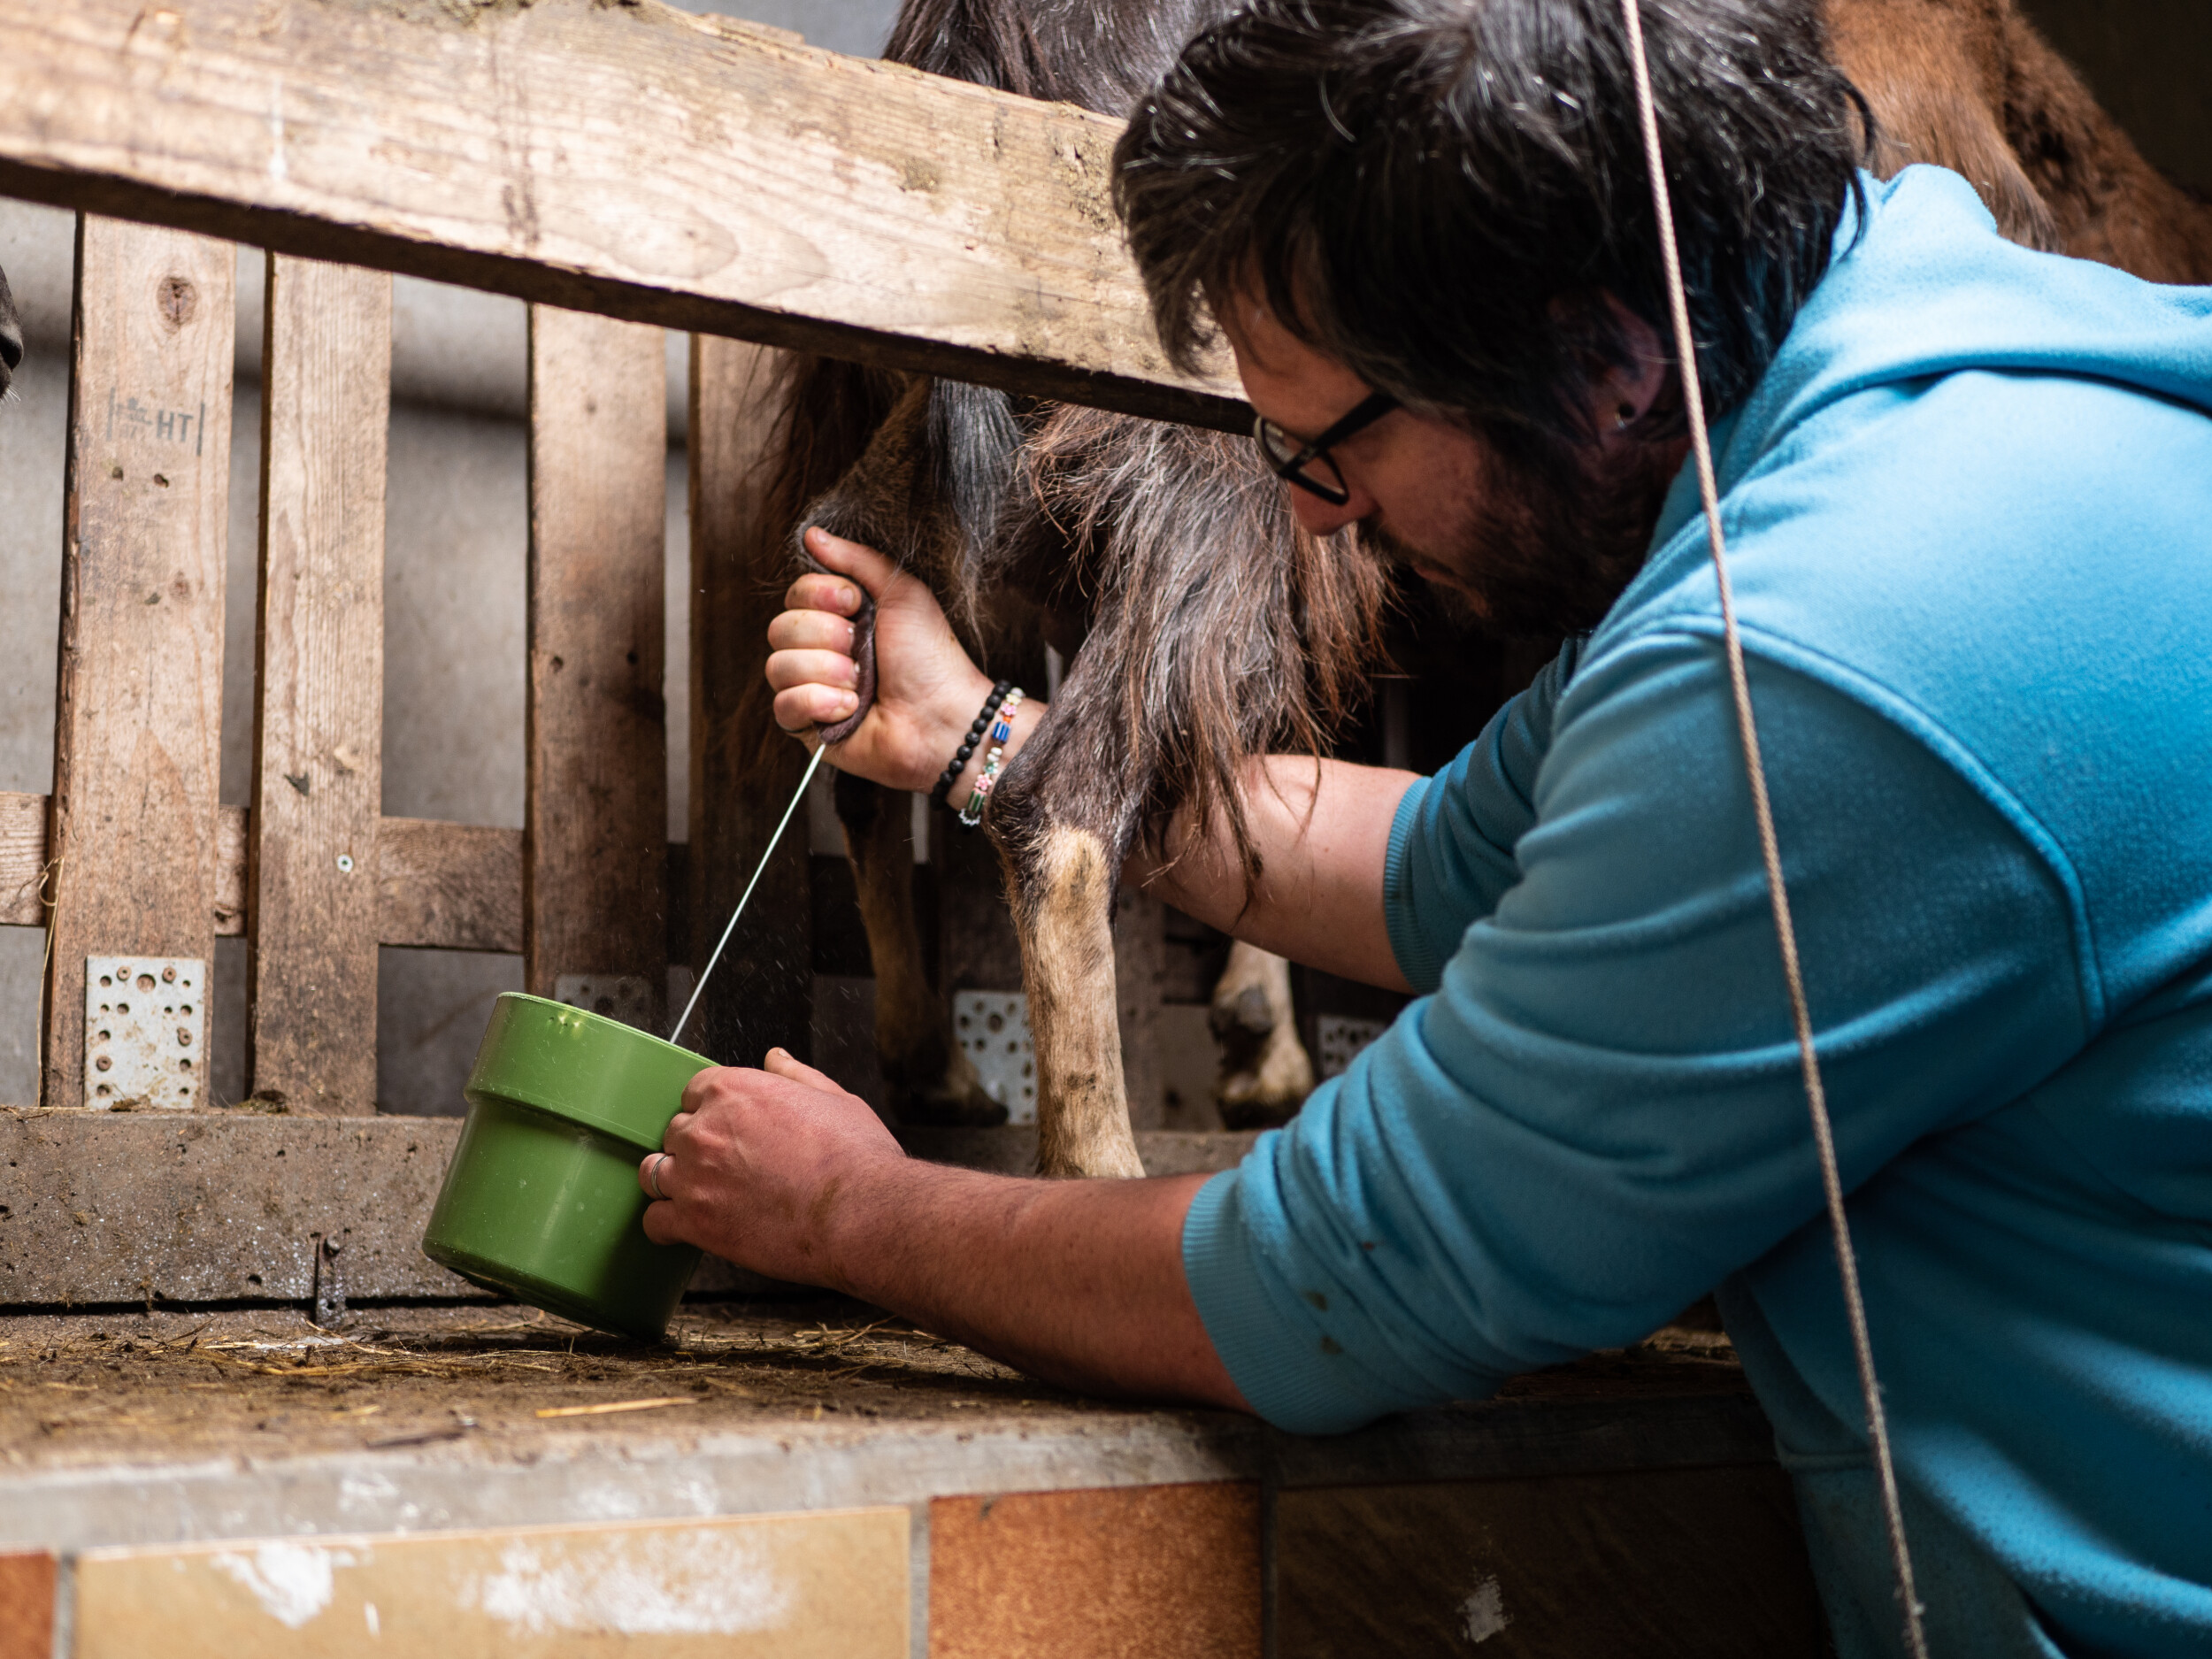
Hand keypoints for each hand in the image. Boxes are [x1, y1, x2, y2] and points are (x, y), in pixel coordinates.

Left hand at [638, 1048, 908, 1287]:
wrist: (858, 1212)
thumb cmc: (853, 1157)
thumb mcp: (833, 1098)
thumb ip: (796, 1075)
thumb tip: (775, 1058)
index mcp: (734, 1091)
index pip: (694, 1092)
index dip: (711, 1112)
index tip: (727, 1130)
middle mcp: (705, 1129)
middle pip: (675, 1132)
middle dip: (695, 1147)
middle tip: (726, 1167)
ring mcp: (694, 1177)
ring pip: (654, 1172)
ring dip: (673, 1181)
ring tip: (700, 1195)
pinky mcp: (694, 1222)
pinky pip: (654, 1221)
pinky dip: (667, 1225)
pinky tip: (686, 1228)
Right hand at [765, 528, 992, 793]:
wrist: (943, 716)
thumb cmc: (930, 657)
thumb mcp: (902, 592)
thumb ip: (857, 560)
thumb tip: (812, 534)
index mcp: (839, 619)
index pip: (794, 595)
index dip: (818, 596)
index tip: (854, 603)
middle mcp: (820, 652)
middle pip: (778, 628)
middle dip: (826, 636)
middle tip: (862, 649)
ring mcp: (811, 690)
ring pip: (777, 666)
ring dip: (826, 671)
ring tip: (861, 685)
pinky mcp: (808, 727)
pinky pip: (783, 706)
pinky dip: (818, 703)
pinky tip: (849, 710)